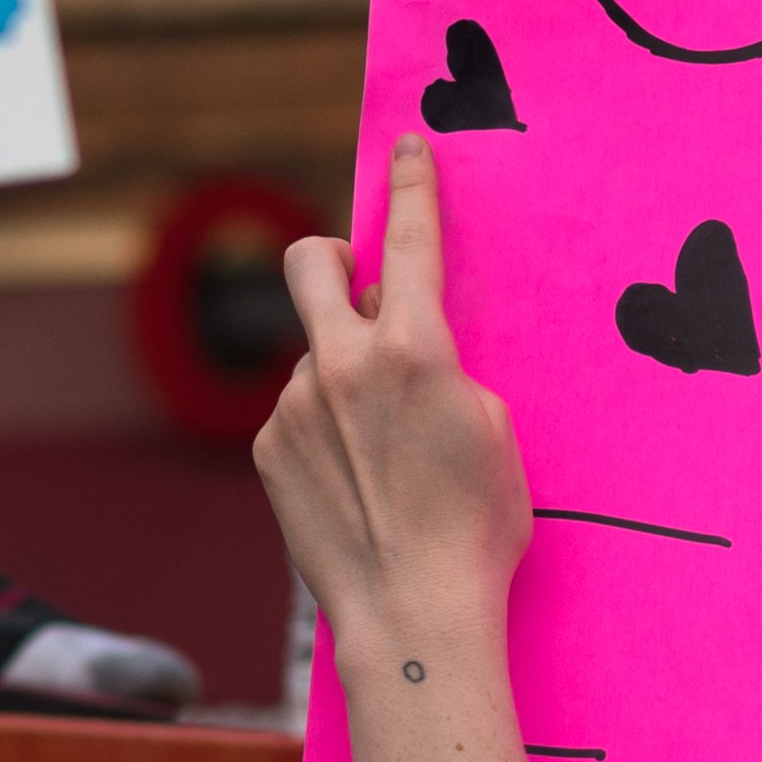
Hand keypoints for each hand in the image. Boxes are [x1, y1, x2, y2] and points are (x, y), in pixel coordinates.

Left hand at [258, 133, 533, 658]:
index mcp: (412, 347)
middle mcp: (341, 363)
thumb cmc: (478, 526)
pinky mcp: (269, 450)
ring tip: (384, 451)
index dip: (412, 186)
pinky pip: (299, 412)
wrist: (413, 612)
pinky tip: (357, 481)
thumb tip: (407, 350)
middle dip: (330, 254)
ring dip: (345, 377)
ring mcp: (295, 406)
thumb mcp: (492, 427)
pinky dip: (326, 429)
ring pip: (317, 357)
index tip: (407, 149)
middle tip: (352, 280)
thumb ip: (443, 369)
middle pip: (309, 262)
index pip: (408, 241)